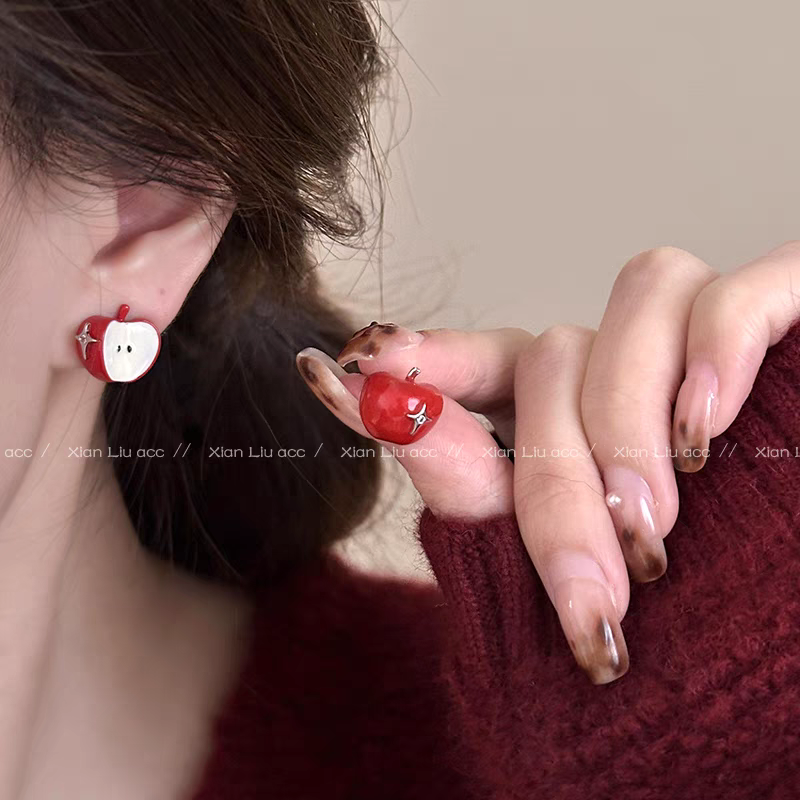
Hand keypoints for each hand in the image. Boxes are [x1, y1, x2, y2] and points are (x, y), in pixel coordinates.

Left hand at [295, 241, 799, 683]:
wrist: (775, 657)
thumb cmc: (681, 626)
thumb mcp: (553, 564)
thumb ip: (463, 479)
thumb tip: (360, 394)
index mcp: (566, 415)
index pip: (488, 361)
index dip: (426, 357)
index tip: (349, 367)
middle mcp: (622, 372)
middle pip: (557, 358)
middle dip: (560, 478)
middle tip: (592, 592)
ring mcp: (698, 348)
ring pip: (639, 305)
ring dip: (627, 421)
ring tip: (650, 528)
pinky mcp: (784, 331)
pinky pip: (735, 297)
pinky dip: (714, 351)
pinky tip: (701, 432)